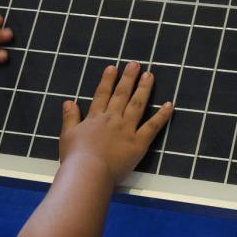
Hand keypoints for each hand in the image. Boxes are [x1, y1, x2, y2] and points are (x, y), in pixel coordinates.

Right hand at [59, 62, 172, 184]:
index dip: (107, 80)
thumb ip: (70, 117)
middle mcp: (112, 119)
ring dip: (144, 89)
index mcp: (95, 118)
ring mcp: (127, 130)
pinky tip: (169, 105)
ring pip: (137, 105)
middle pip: (121, 95)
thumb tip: (69, 102)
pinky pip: (152, 127)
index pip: (102, 95)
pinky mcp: (139, 143)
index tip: (113, 68)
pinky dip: (162, 116)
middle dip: (128, 78)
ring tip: (149, 76)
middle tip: (135, 65)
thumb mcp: (67, 135)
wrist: (88, 172)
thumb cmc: (75, 157)